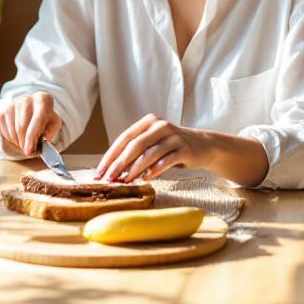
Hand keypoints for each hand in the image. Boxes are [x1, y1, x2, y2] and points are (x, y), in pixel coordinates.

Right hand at [0, 92, 63, 156]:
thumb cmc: (45, 118)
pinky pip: (5, 131)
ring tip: (25, 142)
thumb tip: (42, 140)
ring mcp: (12, 104)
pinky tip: (18, 137)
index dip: (31, 137)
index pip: (36, 120)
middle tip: (29, 150)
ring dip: (18, 142)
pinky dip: (11, 139)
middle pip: (22, 127)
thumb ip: (51, 132)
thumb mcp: (54, 124)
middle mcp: (27, 99)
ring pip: (13, 131)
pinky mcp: (3, 111)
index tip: (29, 150)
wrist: (33, 108)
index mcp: (43, 100)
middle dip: (25, 143)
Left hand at [95, 114, 209, 182]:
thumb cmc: (172, 147)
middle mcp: (160, 126)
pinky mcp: (184, 148)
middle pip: (135, 145)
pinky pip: (165, 161)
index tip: (100, 171)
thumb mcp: (153, 143)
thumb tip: (113, 171)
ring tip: (125, 181)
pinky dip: (153, 171)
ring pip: (149, 154)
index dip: (110, 155)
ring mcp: (173, 136)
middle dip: (119, 164)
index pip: (124, 138)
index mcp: (148, 122)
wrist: (203, 146)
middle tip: (109, 178)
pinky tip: (145, 179)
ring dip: (135, 170)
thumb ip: (136, 152)